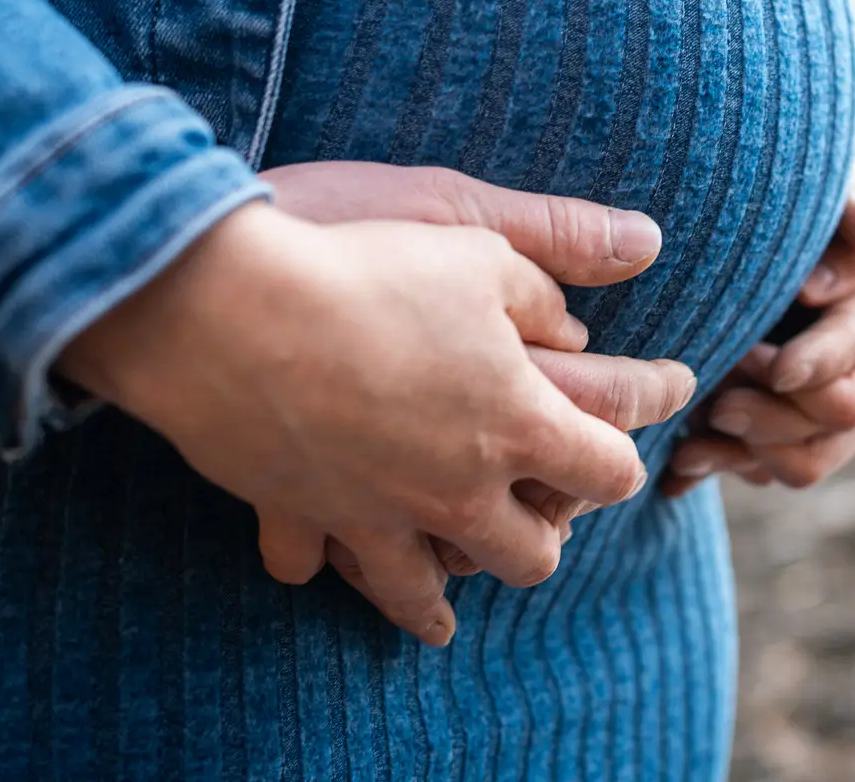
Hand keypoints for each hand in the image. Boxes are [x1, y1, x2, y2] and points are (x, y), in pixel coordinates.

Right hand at [254, 163, 692, 610]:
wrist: (231, 309)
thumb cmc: (368, 269)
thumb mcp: (482, 245)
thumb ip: (555, 268)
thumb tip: (609, 282)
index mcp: (517, 424)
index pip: (606, 470)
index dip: (623, 459)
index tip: (623, 448)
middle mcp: (454, 489)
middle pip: (528, 556)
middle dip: (543, 538)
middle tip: (537, 519)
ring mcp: (374, 515)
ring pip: (423, 593)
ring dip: (440, 597)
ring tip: (442, 608)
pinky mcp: (297, 516)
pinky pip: (313, 567)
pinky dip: (321, 563)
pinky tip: (323, 559)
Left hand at [663, 147, 854, 494]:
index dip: (813, 376)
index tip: (768, 361)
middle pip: (821, 439)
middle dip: (765, 420)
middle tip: (713, 395)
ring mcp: (831, 420)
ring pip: (793, 465)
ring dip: (739, 451)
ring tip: (691, 427)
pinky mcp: (795, 428)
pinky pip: (760, 466)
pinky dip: (719, 464)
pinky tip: (678, 458)